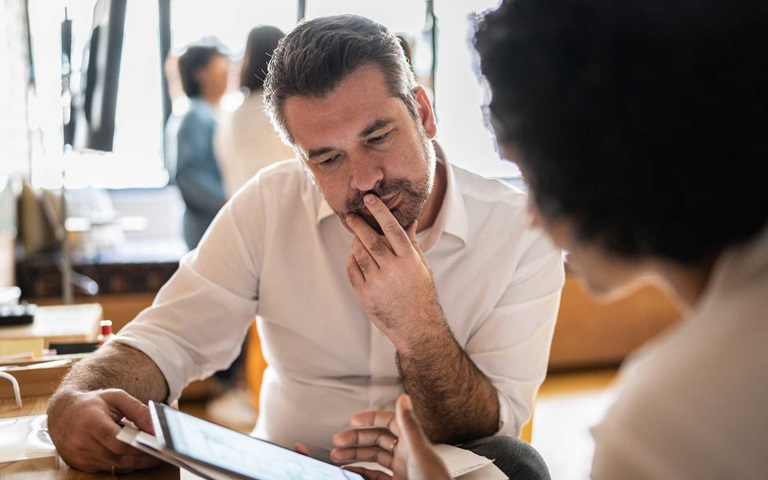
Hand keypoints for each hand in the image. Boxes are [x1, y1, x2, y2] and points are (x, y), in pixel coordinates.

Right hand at [47, 388, 160, 472]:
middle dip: (144, 457)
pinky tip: (139, 458)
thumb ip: (138, 410)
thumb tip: (156, 428)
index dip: (140, 445)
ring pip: (116, 465)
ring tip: (156, 455)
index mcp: (90, 422)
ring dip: (138, 463)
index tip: (159, 444)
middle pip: (119, 456)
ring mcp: (81, 457)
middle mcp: (82, 442)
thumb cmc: (93, 403)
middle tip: (164, 453)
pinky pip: (110, 468)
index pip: (117, 440)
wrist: (63, 413)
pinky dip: (126, 464)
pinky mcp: (82, 465)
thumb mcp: (116, 397)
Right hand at [331, 394, 450, 479]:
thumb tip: (404, 398)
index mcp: (412, 442)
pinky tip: (349, 470)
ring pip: (373, 458)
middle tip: (338, 440)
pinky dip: (360, 472)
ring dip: (354, 456)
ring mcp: (401, 470)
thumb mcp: (419, 452)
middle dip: (356, 439)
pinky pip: (375, 476)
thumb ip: (409, 425)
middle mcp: (406, 454)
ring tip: (336, 456)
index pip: (389, 423)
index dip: (371, 419)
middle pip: (377, 440)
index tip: (353, 420)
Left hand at [345, 194, 445, 350]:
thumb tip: (410, 221)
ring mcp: (378, 282)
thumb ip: (412, 243)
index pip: (392, 229)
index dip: (380, 212)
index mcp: (409, 259)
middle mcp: (393, 269)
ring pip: (359, 254)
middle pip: (371, 240)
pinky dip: (351, 261)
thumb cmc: (421, 294)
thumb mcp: (422, 266)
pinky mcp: (366, 295)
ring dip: (355, 243)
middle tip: (351, 216)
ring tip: (356, 239)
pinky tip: (354, 258)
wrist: (417, 326)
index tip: (370, 199)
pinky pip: (352, 271)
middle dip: (359, 225)